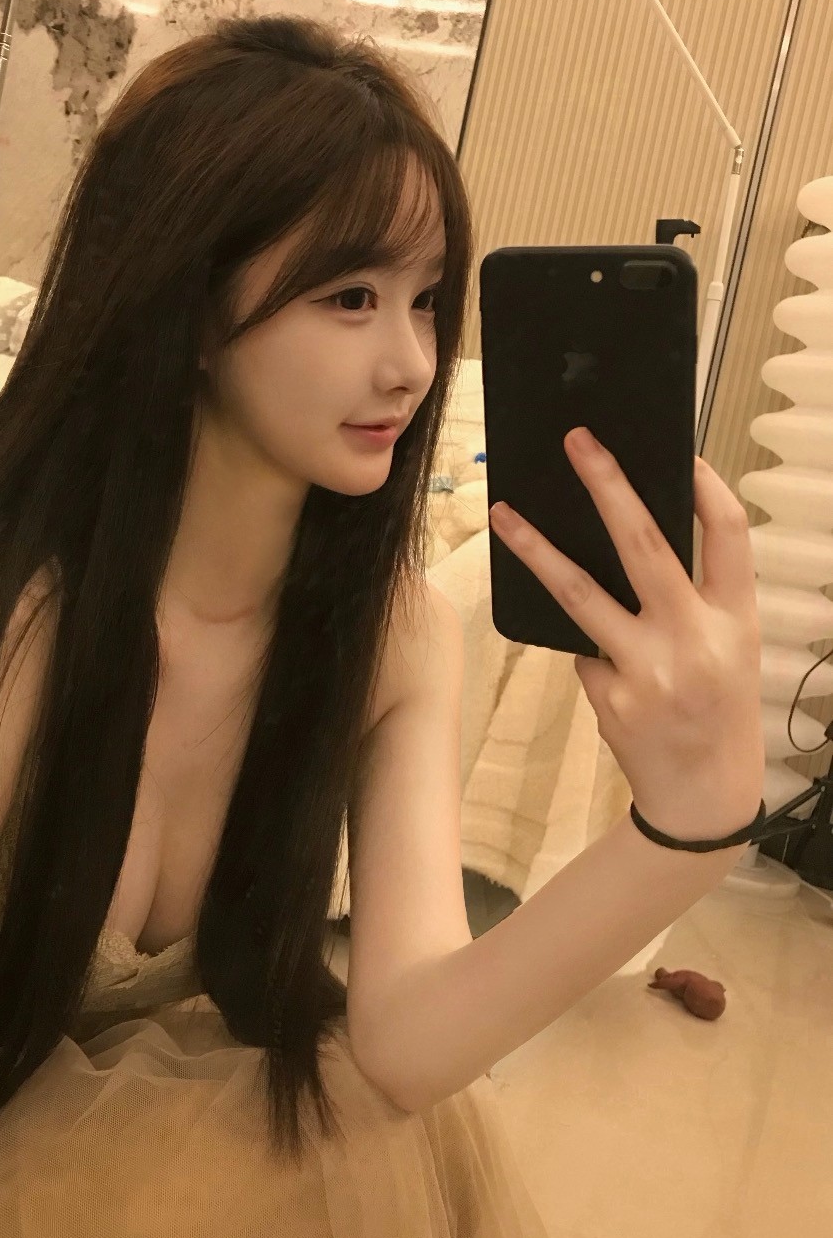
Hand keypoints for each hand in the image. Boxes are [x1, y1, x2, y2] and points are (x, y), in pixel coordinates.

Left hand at [489, 428, 764, 842]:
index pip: (729, 535)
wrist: (704, 796)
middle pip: (643, 544)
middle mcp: (694, 638)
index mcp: (735, 619)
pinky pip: (580, 649)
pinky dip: (588, 650)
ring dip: (535, 548)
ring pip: (579, 593)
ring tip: (502, 513)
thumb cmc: (717, 707)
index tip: (679, 451)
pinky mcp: (609, 695)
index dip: (706, 487)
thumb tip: (626, 531)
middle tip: (576, 441)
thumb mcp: (730, 646)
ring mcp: (647, 668)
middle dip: (606, 485)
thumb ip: (696, 596)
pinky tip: (611, 673)